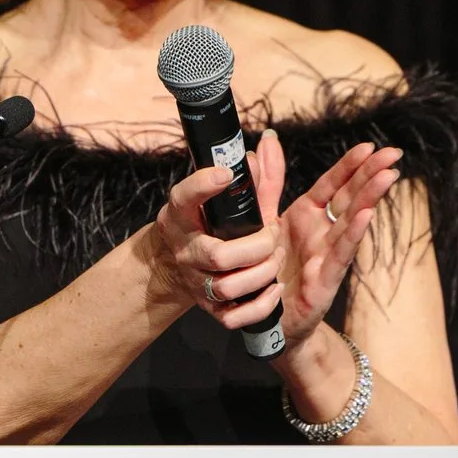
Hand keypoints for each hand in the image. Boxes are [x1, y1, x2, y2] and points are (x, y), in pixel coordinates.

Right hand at [152, 155, 286, 334]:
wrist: (181, 266)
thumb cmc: (213, 225)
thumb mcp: (231, 201)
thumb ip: (256, 176)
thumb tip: (270, 142)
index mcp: (181, 215)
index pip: (184, 198)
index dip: (203, 185)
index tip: (226, 175)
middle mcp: (184, 249)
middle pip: (218, 254)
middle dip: (257, 246)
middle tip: (273, 235)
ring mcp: (194, 281)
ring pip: (227, 286)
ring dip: (262, 273)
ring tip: (275, 261)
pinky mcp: (208, 308)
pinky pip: (233, 316)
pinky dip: (260, 304)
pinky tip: (274, 288)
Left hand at [248, 132, 401, 347]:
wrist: (267, 319)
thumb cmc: (268, 269)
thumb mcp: (262, 219)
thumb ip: (266, 182)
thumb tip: (264, 142)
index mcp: (306, 216)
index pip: (332, 184)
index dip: (349, 166)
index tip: (369, 146)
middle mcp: (321, 232)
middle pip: (349, 197)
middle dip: (371, 174)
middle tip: (394, 153)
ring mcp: (327, 255)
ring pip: (351, 221)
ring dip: (370, 198)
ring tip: (388, 176)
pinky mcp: (325, 279)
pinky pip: (340, 253)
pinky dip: (353, 233)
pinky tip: (366, 215)